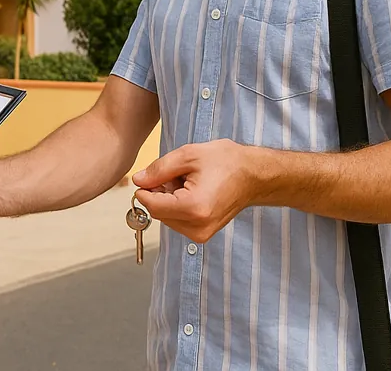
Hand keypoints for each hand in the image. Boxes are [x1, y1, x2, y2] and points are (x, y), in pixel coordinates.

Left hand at [131, 139, 258, 243]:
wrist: (253, 175)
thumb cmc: (225, 161)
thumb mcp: (187, 155)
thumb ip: (158, 169)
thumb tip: (138, 180)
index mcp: (194, 207)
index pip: (152, 205)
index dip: (145, 190)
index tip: (148, 176)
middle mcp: (198, 227)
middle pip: (158, 212)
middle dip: (159, 193)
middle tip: (176, 174)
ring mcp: (202, 234)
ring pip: (166, 217)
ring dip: (169, 199)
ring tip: (187, 182)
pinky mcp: (203, 234)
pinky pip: (178, 220)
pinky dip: (178, 206)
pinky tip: (192, 192)